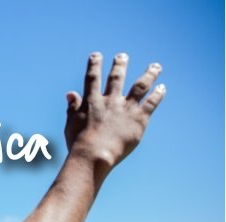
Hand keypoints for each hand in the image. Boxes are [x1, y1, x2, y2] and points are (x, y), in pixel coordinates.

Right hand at [64, 52, 164, 168]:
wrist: (94, 154)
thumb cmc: (79, 143)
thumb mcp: (71, 123)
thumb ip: (72, 107)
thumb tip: (70, 93)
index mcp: (92, 101)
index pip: (93, 78)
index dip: (94, 65)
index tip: (96, 55)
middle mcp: (110, 100)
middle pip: (117, 78)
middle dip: (120, 65)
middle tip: (122, 56)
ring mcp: (126, 108)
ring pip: (140, 86)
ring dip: (148, 74)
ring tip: (155, 66)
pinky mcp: (139, 119)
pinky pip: (151, 103)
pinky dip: (158, 94)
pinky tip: (162, 87)